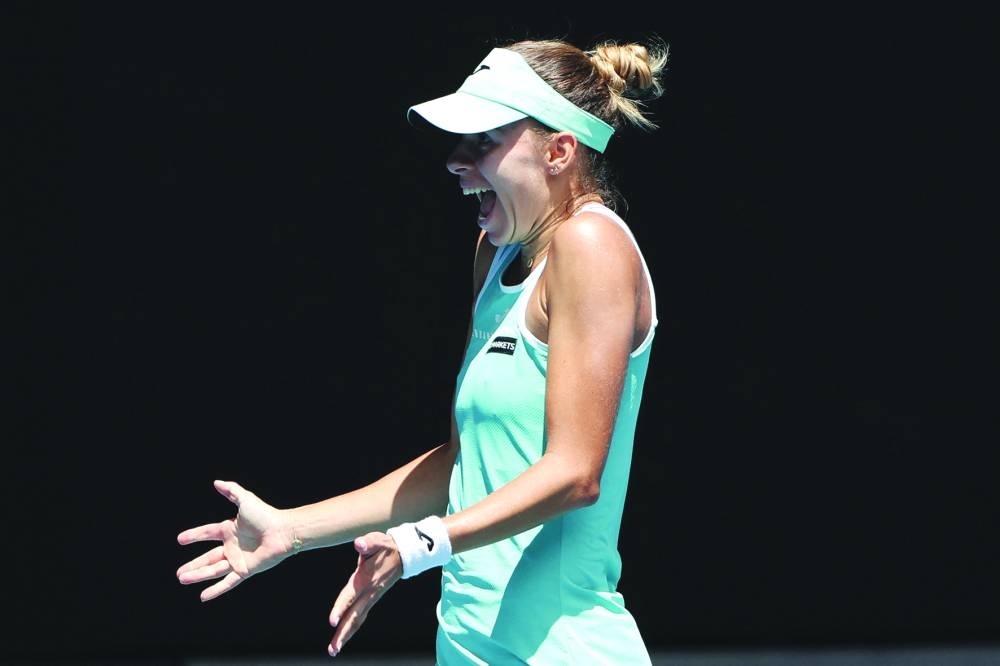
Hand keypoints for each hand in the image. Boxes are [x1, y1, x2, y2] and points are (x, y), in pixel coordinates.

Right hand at [176, 479, 294, 600]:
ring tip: (182, 579)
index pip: (207, 533)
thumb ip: (231, 491)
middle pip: (208, 558)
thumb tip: (216, 482)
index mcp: (230, 530)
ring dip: (198, 575)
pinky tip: (203, 597)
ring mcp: (238, 560)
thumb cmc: (265, 515)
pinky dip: (216, 590)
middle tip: (178, 573)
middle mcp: (232, 547)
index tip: (180, 539)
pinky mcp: (245, 571)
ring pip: (213, 570)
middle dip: (193, 565)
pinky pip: (227, 582)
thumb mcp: (245, 500)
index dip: (194, 536)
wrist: (282, 531)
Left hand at [327, 532, 401, 656]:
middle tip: (333, 649)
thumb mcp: (378, 540)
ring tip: (334, 648)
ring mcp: (372, 597)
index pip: (351, 595)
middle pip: (355, 616)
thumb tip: (359, 544)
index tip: (332, 621)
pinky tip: (344, 635)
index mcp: (366, 578)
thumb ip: (368, 543)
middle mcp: (369, 591)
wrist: (405, 554)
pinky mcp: (373, 598)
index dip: (341, 608)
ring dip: (346, 634)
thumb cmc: (386, 546)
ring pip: (358, 619)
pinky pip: (361, 616)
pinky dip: (352, 627)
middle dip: (343, 632)